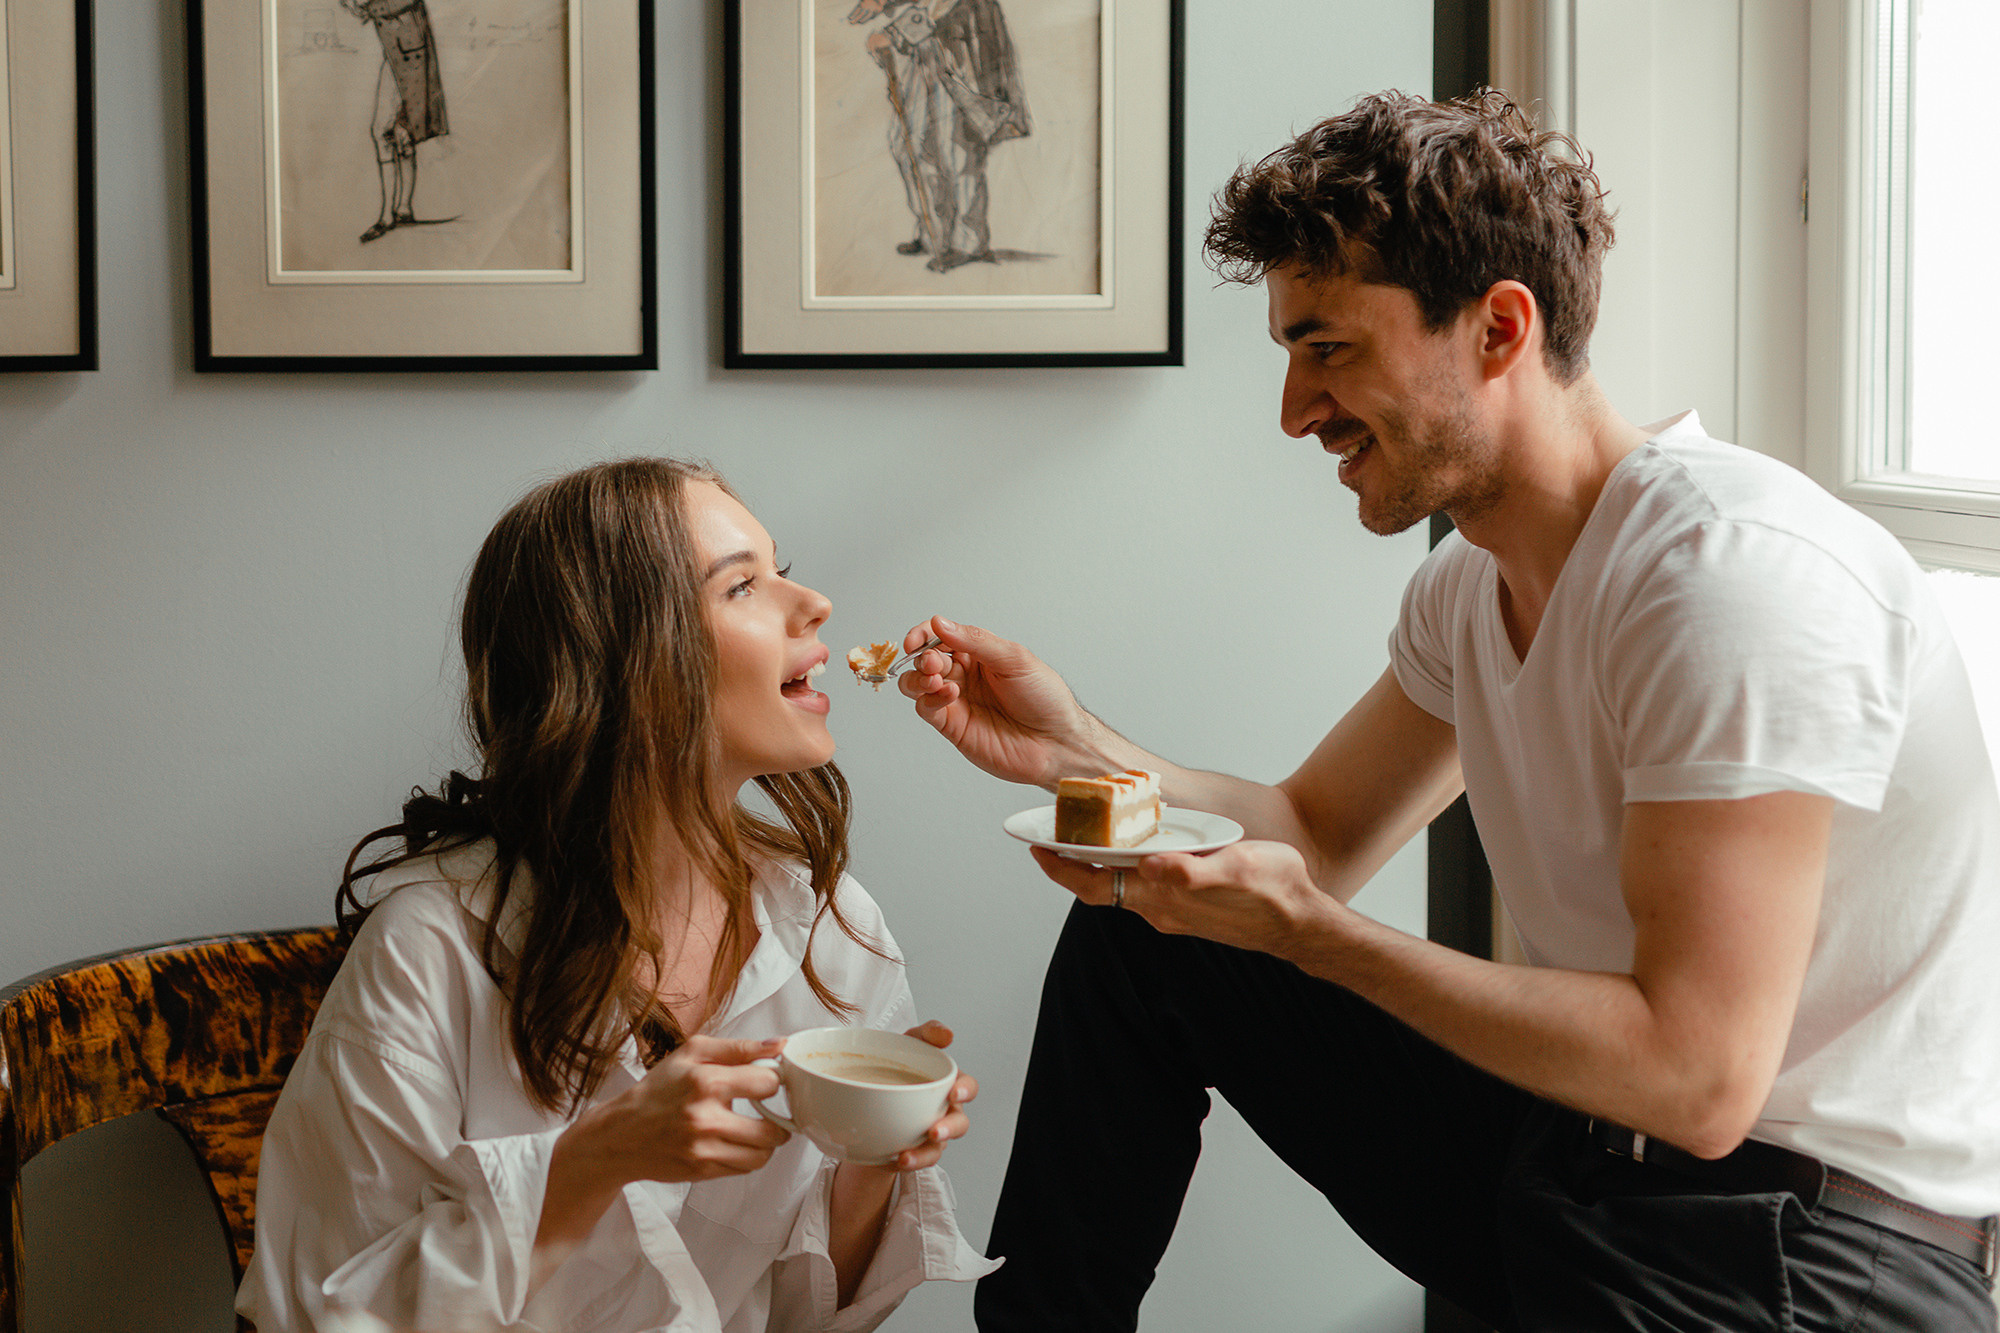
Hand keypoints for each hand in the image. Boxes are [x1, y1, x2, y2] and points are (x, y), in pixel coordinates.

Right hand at [568, 1035, 793, 1188]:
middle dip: (779, 1121)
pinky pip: (744, 1169)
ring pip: (763, 1155)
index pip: (768, 1084)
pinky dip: (747, 1157)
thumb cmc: (657, 1090)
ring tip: (755, 1130)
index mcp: (705, 1082)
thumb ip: (738, 1048)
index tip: (766, 1083)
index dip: (773, 1082)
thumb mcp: (692, 1053)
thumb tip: (779, 1044)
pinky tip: (735, 1142)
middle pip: (773, 1130)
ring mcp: (704, 1149)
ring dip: (766, 1143)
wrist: (620, 1134)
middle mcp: (705, 1119)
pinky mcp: (702, 1171)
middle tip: (770, 1113)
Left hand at [892, 1019, 976, 1169]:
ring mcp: (930, 1134)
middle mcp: (944, 1111)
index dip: (965, 1090)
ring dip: (925, 1154)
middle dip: (950, 1129)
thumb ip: (928, 1033)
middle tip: (934, 1131)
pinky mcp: (913, 1151)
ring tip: (906, 1157)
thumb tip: (947, 1034)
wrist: (866, 1096)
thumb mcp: (908, 1043)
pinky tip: (893, 1160)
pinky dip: (906, 1161)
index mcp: (946, 1085)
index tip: (954, 1092)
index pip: (967, 1087)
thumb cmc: (896, 1066)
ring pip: (937, 1149)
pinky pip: (914, 1161)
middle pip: (960, 1123)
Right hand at [896, 617, 1093, 787]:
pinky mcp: (953, 726)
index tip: (914, 640)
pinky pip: (927, 709)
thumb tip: (941, 623)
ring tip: (936, 680)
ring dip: (918, 678)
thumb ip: (976, 641)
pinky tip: (950, 695)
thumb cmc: (1045, 698)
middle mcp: (965, 676)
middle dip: (924, 657)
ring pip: (917, 684)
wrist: (1056, 742)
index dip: (924, 635)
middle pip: (925, 659)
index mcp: (980, 654)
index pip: (941, 636)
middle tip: (934, 663)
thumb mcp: (1014, 659)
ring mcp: (957, 701)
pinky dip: (929, 700)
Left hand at [1029, 840, 1334, 958]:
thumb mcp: (1234, 871)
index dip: (1061, 869)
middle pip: (1102, 885)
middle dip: (1075, 860)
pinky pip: (1148, 885)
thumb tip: (1152, 866)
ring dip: (1103, 861)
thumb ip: (1191, 872)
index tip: (1038, 847)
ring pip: (1124, 885)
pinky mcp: (1190, 907)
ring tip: (1091, 828)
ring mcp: (1175, 911)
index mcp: (1163, 898)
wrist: (1302, 923)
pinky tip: (1142, 844)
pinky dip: (1132, 864)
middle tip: (1054, 829)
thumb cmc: (1273, 895)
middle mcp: (1161, 909)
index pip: (1094, 887)